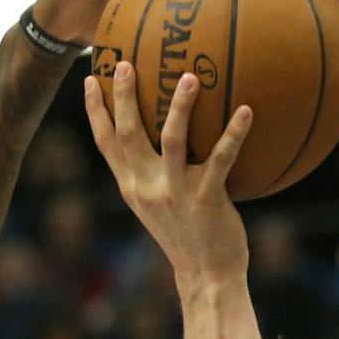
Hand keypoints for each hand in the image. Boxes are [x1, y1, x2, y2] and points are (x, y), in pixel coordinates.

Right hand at [85, 61, 253, 281]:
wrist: (206, 276)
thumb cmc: (188, 237)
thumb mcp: (160, 207)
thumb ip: (155, 175)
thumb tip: (165, 138)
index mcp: (133, 187)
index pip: (106, 143)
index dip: (95, 110)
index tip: (90, 78)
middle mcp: (148, 187)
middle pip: (128, 133)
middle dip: (123, 96)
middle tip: (125, 62)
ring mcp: (176, 192)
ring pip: (172, 139)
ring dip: (180, 106)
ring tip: (190, 77)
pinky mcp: (207, 199)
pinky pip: (221, 159)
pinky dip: (234, 134)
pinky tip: (247, 111)